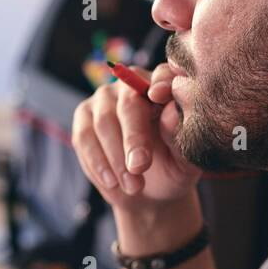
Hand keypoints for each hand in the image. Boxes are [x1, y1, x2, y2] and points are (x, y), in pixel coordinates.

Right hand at [71, 64, 200, 210]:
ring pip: (104, 122)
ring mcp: (104, 99)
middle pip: (129, 102)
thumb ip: (179, 136)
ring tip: (133, 186)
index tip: (159, 97)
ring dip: (116, 158)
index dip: (161, 84)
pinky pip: (84, 137)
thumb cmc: (171, 169)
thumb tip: (171, 111)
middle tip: (140, 166)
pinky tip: (112, 183)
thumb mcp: (184, 162)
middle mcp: (132, 85)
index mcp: (164, 87)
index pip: (163, 76)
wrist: (145, 191)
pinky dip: (97, 163)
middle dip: (134, 137)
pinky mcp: (83, 116)